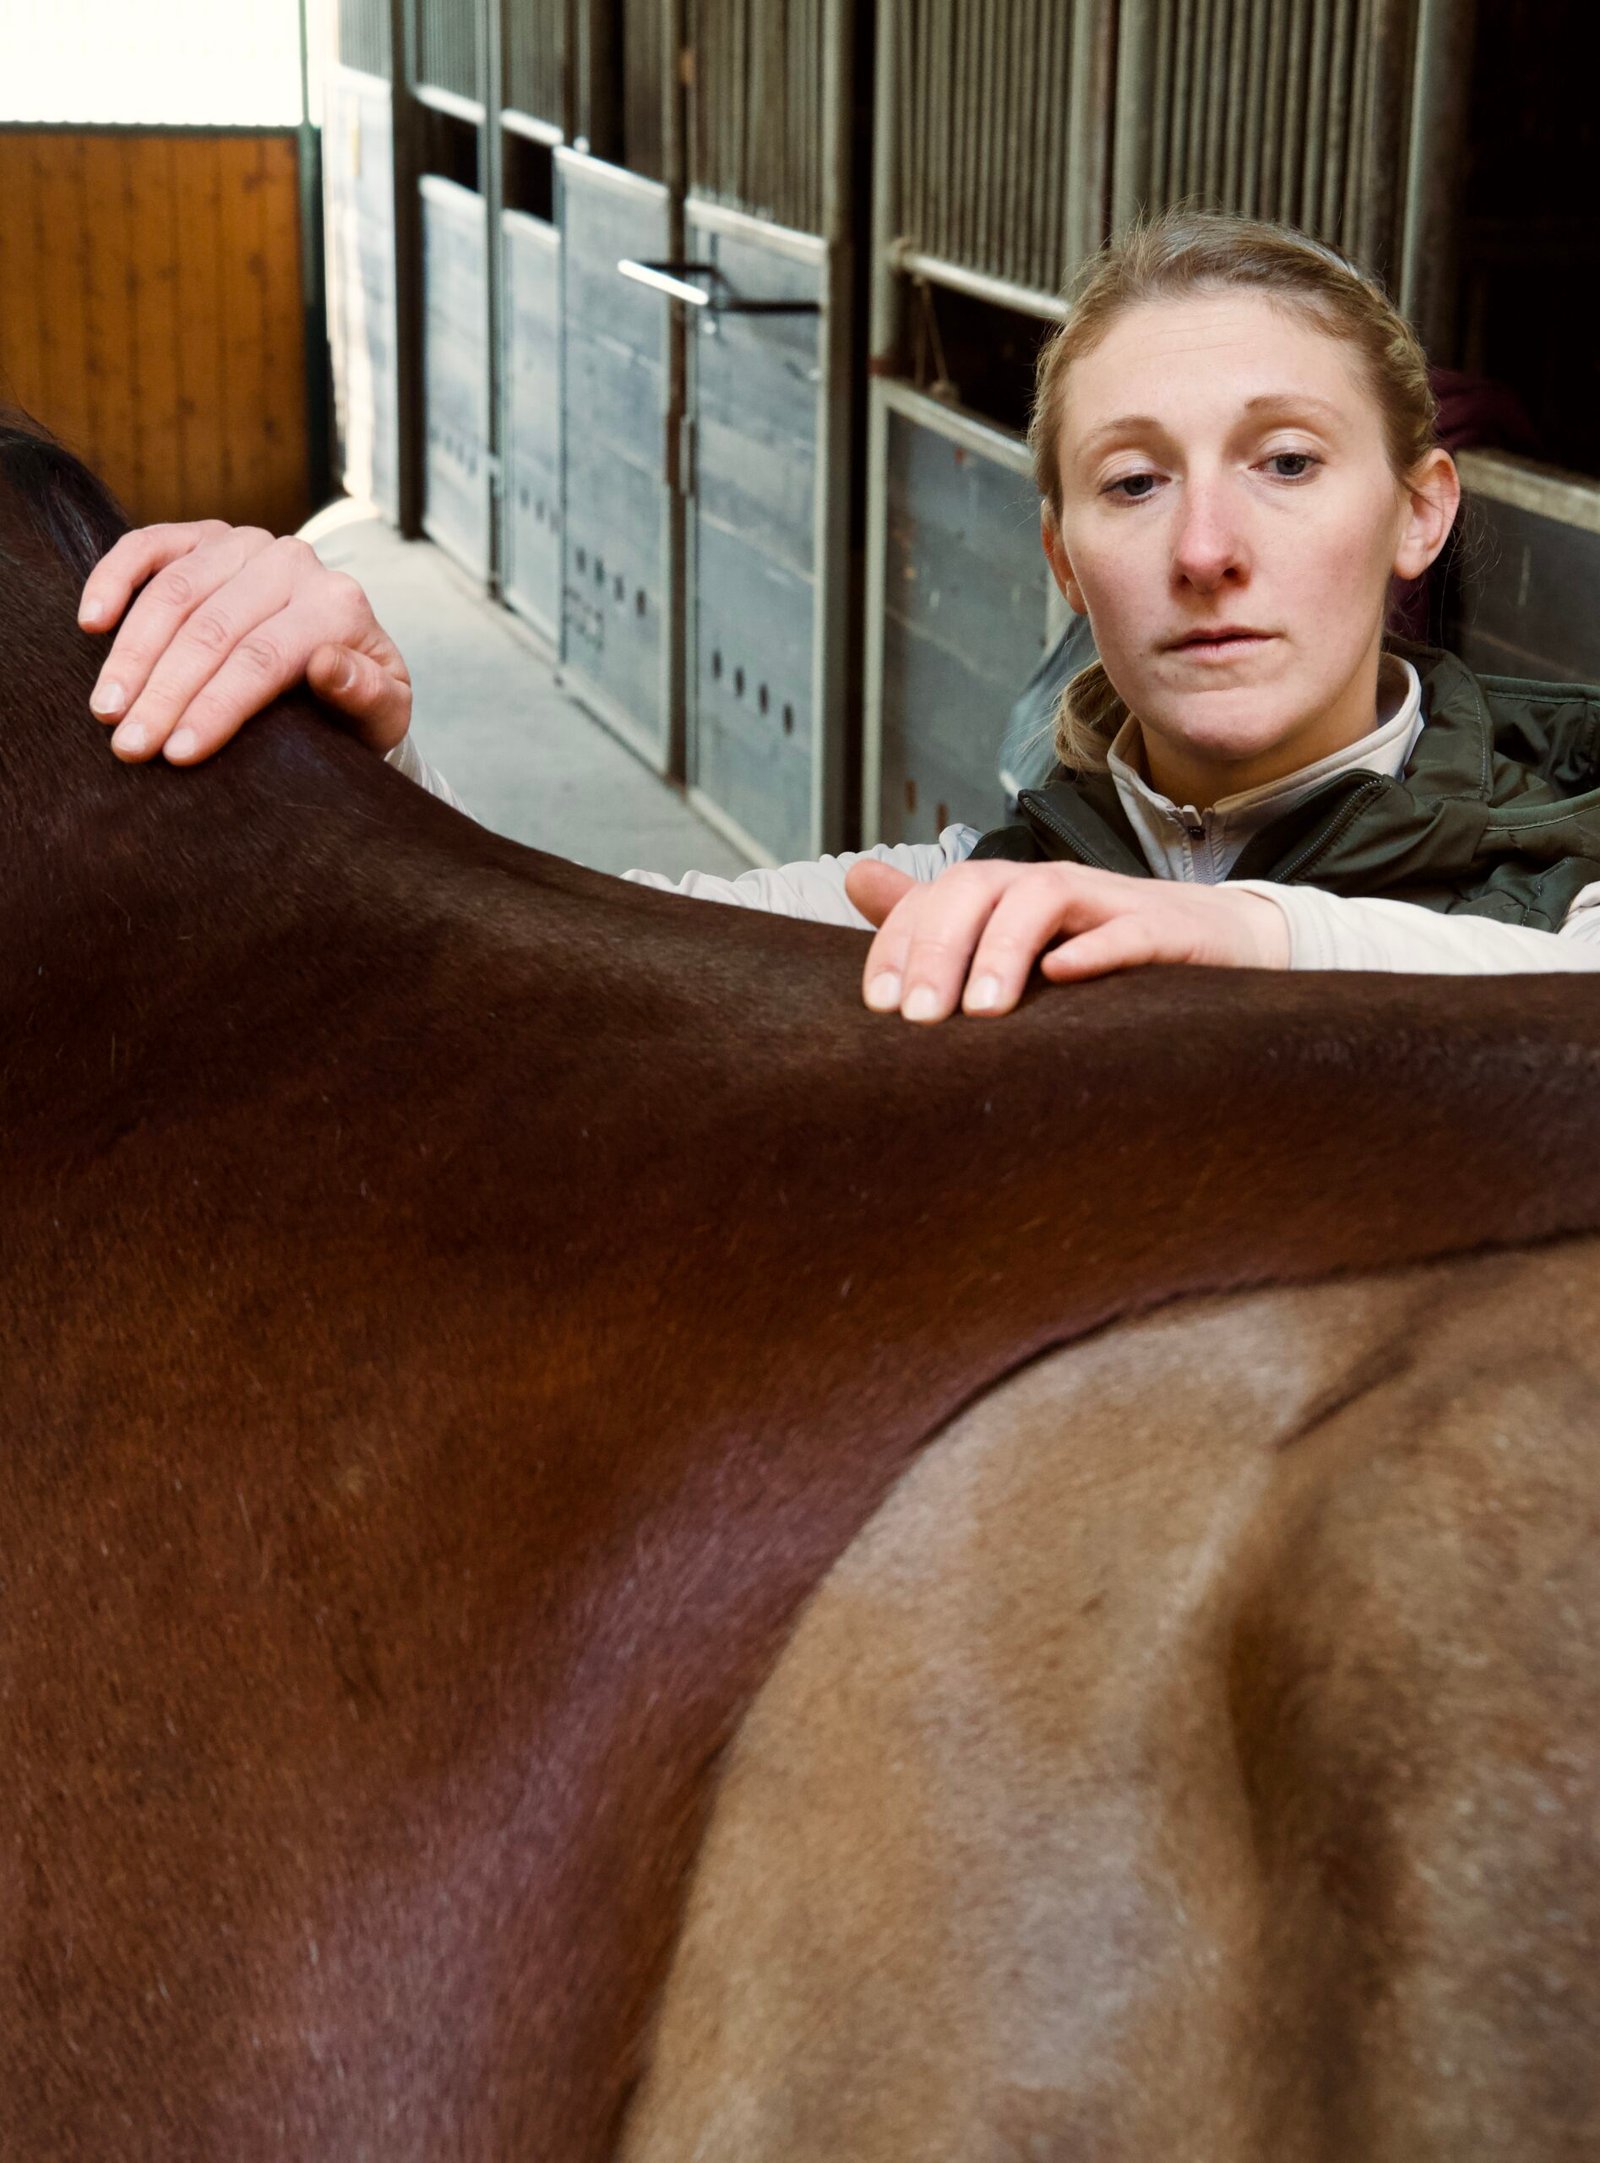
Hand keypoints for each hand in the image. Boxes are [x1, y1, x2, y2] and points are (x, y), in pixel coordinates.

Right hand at [78, 521, 412, 762]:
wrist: (346, 667)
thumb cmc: (359, 703)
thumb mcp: (385, 713)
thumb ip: (369, 695)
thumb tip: (329, 664)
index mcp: (338, 605)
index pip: (262, 659)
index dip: (215, 707)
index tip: (178, 754)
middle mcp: (291, 563)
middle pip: (211, 630)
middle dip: (164, 693)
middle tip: (128, 745)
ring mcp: (244, 544)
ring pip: (173, 595)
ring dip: (132, 654)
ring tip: (105, 710)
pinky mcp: (204, 537)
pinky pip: (149, 547)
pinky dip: (113, 579)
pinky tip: (90, 624)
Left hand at [844, 857, 1290, 1020]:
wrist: (1215, 939)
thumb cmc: (1101, 945)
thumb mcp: (1012, 935)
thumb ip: (935, 913)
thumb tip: (856, 877)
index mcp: (1005, 892)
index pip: (937, 898)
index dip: (899, 943)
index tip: (877, 1006)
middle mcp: (1048, 886)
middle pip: (978, 888)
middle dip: (940, 949)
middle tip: (917, 1018)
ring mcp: (1107, 901)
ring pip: (1042, 899)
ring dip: (1004, 949)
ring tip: (981, 1012)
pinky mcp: (1165, 930)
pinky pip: (1128, 930)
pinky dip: (1095, 949)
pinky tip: (1063, 976)